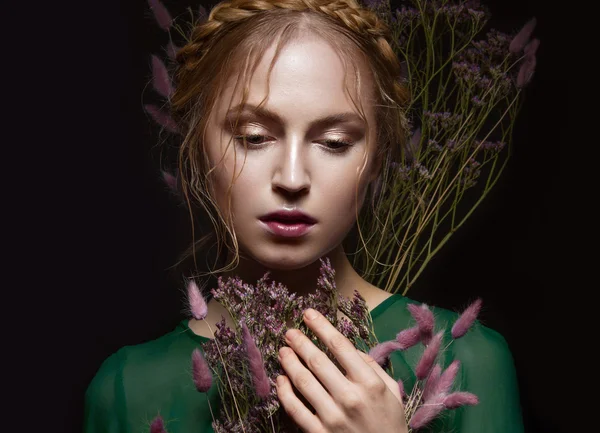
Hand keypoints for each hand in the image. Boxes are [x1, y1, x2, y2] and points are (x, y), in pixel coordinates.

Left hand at [276, 308, 407, 432]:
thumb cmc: (389, 423)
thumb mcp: (391, 392)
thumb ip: (372, 367)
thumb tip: (350, 349)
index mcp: (370, 383)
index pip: (340, 346)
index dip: (321, 326)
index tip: (309, 314)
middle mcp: (350, 397)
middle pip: (318, 361)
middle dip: (301, 342)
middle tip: (289, 331)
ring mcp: (333, 417)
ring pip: (303, 382)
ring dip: (289, 362)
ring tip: (282, 350)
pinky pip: (295, 409)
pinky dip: (284, 392)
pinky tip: (281, 379)